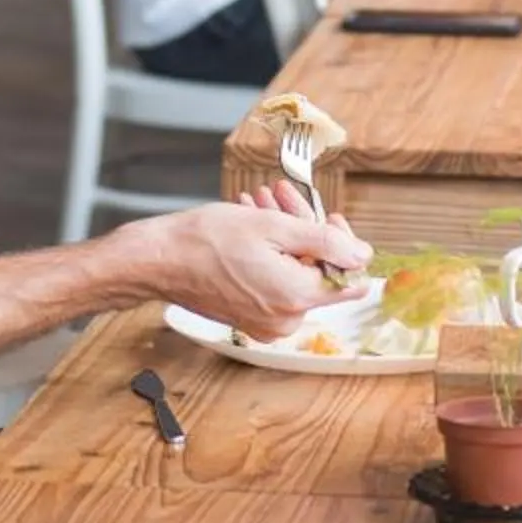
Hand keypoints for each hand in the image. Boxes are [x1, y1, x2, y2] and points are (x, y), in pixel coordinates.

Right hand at [137, 200, 370, 340]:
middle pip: (318, 271)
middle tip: (281, 198)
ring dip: (283, 237)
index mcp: (296, 297)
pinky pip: (275, 286)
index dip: (344, 245)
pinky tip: (250, 228)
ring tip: (258, 205)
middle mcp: (285, 319)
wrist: (157, 261)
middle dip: (304, 231)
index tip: (328, 219)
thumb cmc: (204, 241)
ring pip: (295, 274)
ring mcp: (266, 324)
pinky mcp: (250, 320)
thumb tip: (363, 254)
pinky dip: (268, 256)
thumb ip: (325, 241)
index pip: (350, 279)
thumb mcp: (272, 226)